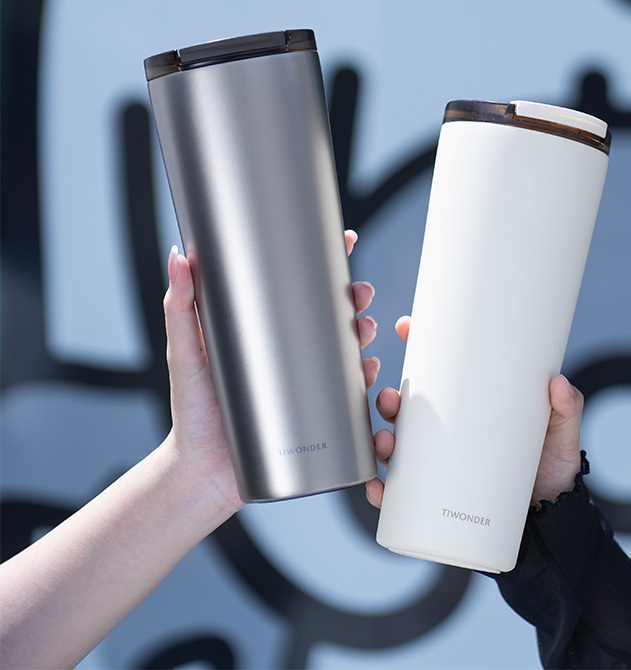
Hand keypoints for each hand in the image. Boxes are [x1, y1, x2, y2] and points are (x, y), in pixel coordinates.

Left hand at [163, 229, 379, 512]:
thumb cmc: (191, 412)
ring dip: (361, 334)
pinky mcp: (313, 412)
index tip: (340, 242)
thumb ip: (180, 306)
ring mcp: (300, 382)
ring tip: (364, 329)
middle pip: (327, 315)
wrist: (204, 471)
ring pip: (343, 350)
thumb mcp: (184, 352)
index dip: (320, 264)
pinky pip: (346, 391)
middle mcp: (284, 353)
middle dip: (351, 299)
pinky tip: (366, 372)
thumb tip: (180, 257)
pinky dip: (362, 378)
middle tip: (358, 293)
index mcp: (259, 331)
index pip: (292, 287)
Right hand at [364, 316, 583, 508]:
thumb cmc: (551, 466)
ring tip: (387, 442)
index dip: (417, 346)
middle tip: (392, 399)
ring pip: (396, 447)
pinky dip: (382, 493)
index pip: (435, 373)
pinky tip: (378, 490)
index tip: (407, 327)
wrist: (553, 517)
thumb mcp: (560, 433)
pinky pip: (400, 496)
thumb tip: (559, 384)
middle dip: (389, 400)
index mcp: (468, 408)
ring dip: (381, 441)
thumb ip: (566, 408)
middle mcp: (445, 433)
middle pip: (405, 410)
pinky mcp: (436, 500)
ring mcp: (438, 466)